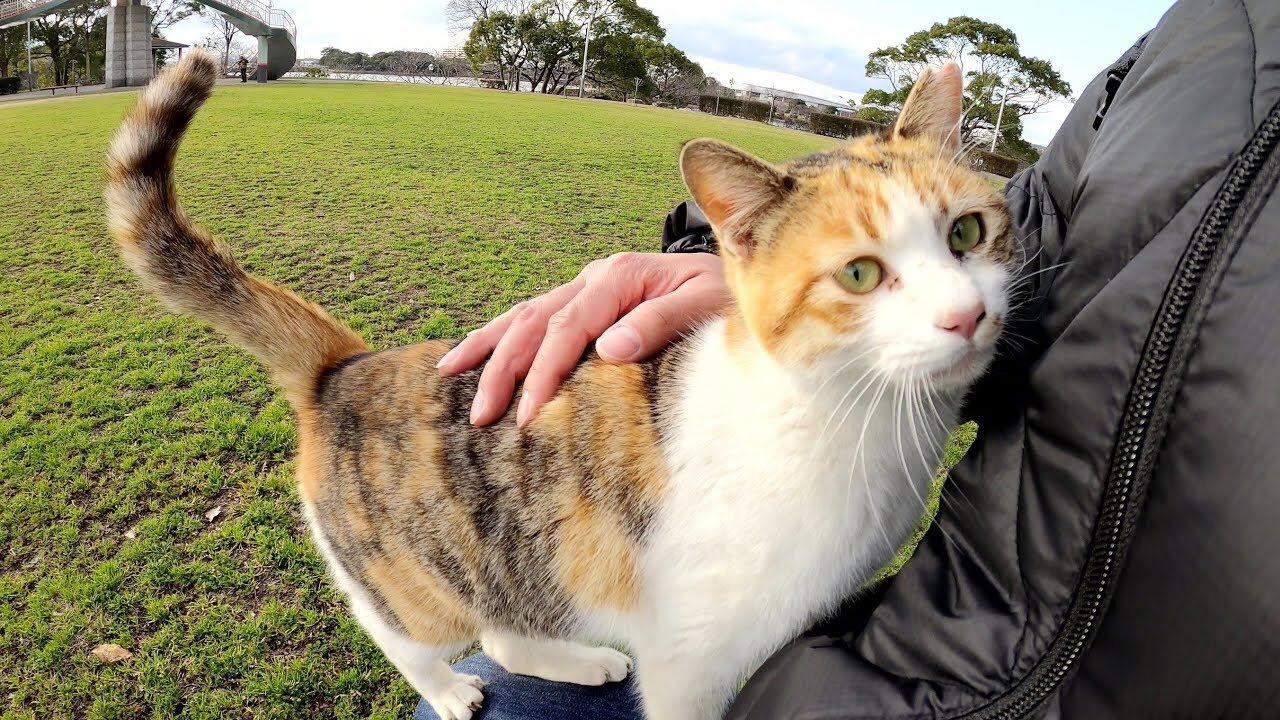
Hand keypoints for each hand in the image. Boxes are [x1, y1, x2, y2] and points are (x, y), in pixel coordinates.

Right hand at [437, 252, 729, 426]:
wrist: (743, 267)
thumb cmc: (727, 297)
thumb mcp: (708, 306)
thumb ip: (663, 322)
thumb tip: (610, 348)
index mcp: (622, 276)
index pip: (570, 328)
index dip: (545, 372)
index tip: (527, 415)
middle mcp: (596, 276)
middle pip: (534, 321)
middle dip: (502, 369)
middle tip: (479, 415)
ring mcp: (586, 284)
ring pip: (524, 315)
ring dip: (487, 346)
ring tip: (447, 375)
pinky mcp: (585, 298)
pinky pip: (533, 316)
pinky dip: (501, 335)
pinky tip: (474, 352)